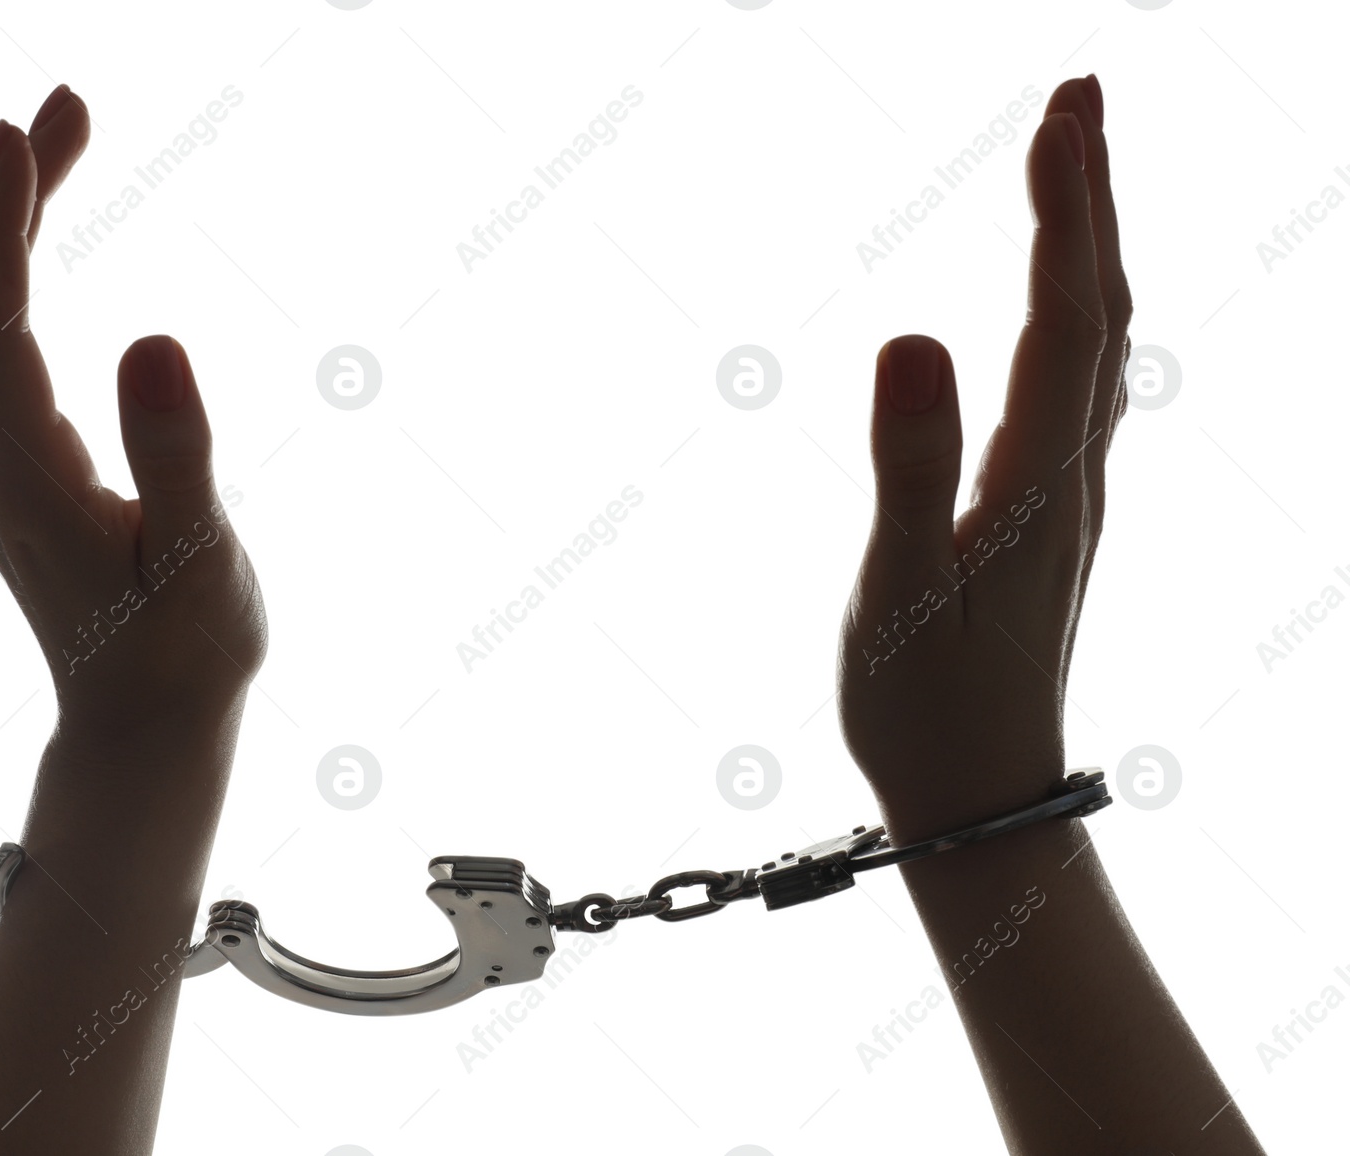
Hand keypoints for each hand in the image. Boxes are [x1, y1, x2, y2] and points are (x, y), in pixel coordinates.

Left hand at [0, 86, 266, 746]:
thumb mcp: (197, 560)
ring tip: (59, 151)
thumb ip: (177, 455)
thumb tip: (156, 337)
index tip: (24, 129)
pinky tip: (34, 251)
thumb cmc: (183, 652)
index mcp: (28, 475)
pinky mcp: (10, 473)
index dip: (2, 220)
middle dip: (5, 197)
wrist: (141, 725)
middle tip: (68, 107)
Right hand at [836, 75, 1128, 841]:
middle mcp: (1071, 474)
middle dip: (1093, 197)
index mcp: (1037, 479)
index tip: (1063, 109)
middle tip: (1076, 98)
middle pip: (1102, 310)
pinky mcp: (1044, 516)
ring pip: (1100, 346)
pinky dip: (1076, 312)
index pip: (1067, 317)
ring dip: (1090, 247)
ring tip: (1071, 171)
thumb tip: (910, 334)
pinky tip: (1060, 306)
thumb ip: (907, 466)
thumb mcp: (897, 590)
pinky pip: (1080, 388)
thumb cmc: (926, 705)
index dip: (1068, 209)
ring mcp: (1066, 495)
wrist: (979, 795)